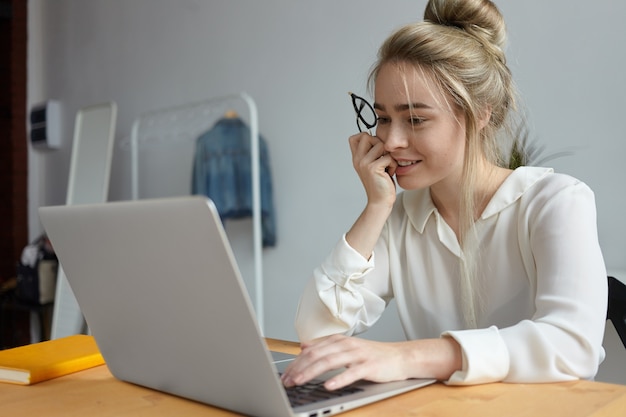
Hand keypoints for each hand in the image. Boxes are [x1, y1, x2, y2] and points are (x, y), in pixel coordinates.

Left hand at [281, 334, 462, 389]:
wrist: (400, 357)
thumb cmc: (372, 356)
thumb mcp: (346, 348)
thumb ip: (325, 347)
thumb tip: (303, 347)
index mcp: (339, 340)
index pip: (311, 350)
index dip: (296, 362)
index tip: (285, 375)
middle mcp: (346, 345)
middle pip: (317, 355)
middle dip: (299, 368)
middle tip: (288, 381)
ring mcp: (358, 354)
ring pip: (330, 361)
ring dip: (312, 372)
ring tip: (300, 382)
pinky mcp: (369, 366)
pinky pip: (352, 373)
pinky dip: (339, 379)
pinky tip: (328, 386)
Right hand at [348, 133, 396, 208]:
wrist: (380, 201)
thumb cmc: (380, 184)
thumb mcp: (372, 166)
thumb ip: (372, 153)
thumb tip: (378, 138)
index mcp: (357, 158)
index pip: (354, 137)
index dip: (366, 137)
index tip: (374, 149)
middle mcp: (358, 160)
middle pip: (367, 136)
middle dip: (379, 144)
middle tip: (382, 157)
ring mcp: (364, 163)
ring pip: (380, 145)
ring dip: (388, 155)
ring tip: (386, 167)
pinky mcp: (373, 168)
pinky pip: (388, 157)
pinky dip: (393, 165)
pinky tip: (389, 174)